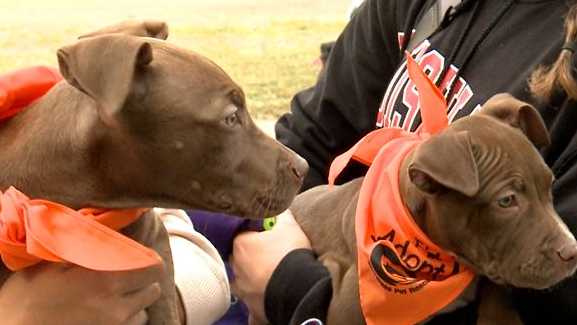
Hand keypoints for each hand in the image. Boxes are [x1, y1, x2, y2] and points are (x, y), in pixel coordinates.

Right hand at [0, 262, 162, 324]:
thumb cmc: (28, 297)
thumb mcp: (54, 264)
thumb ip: (86, 250)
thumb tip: (106, 234)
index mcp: (107, 279)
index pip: (154, 268)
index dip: (150, 261)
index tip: (143, 259)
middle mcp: (118, 305)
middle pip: (153, 290)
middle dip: (143, 283)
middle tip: (126, 279)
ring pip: (143, 313)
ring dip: (135, 305)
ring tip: (113, 299)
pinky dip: (125, 322)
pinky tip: (105, 316)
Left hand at [230, 210, 310, 322]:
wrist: (300, 287)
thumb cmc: (291, 253)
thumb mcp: (289, 225)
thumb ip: (279, 214)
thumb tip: (277, 207)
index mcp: (241, 245)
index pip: (243, 235)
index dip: (256, 235)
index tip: (268, 237)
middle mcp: (236, 267)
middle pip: (240, 258)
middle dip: (251, 256)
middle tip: (270, 255)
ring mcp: (242, 289)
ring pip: (242, 280)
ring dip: (251, 277)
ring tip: (269, 275)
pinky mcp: (252, 306)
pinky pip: (251, 304)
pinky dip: (256, 301)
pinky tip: (265, 297)